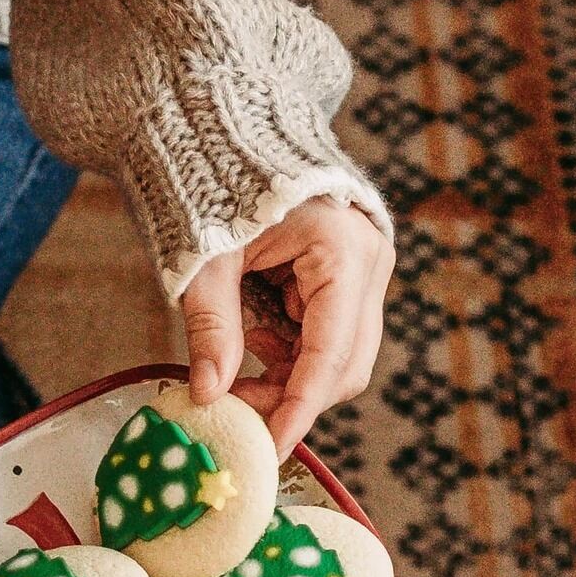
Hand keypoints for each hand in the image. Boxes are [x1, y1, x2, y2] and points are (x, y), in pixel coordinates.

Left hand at [180, 196, 391, 460]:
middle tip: (235, 413)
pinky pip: (329, 334)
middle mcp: (369, 259)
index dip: (299, 406)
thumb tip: (209, 395)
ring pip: (340, 356)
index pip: (330, 352)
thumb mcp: (206, 258)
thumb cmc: (215, 180)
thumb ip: (211, 327)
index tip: (270, 446)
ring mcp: (366, 267)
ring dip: (290, 378)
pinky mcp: (352, 275)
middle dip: (293, 397)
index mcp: (341, 247)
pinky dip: (292, 353)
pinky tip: (255, 340)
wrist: (227, 129)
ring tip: (235, 373)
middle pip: (346, 364)